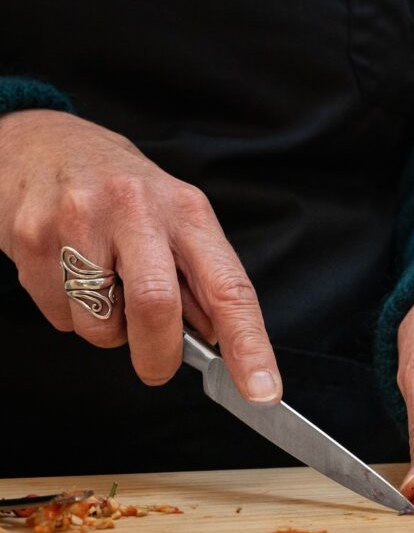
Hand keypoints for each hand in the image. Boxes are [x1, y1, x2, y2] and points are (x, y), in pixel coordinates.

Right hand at [0, 109, 280, 400]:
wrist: (41, 141)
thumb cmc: (120, 191)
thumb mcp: (174, 219)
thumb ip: (198, 279)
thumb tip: (218, 340)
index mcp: (186, 210)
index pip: (229, 288)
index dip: (249, 345)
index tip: (262, 390)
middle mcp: (135, 208)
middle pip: (157, 309)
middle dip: (159, 357)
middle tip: (158, 366)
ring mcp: (79, 219)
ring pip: (101, 326)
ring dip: (110, 332)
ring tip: (103, 290)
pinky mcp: (32, 237)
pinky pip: (60, 317)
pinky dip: (73, 316)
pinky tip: (70, 275)